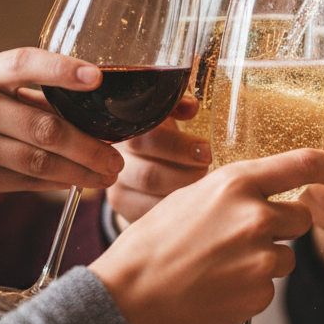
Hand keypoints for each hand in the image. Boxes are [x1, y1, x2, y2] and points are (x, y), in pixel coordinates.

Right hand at [0, 48, 124, 243]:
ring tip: (105, 176)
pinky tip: (74, 184)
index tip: (97, 76)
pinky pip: (22, 182)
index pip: (25, 63)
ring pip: (38, 161)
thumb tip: (91, 109)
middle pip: (44, 128)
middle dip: (89, 147)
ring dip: (79, 172)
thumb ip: (27, 94)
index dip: (62, 69)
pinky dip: (53, 185)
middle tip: (117, 157)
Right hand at [91, 148, 323, 323]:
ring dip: (266, 259)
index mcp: (237, 184)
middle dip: (284, 226)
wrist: (131, 296)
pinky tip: (219, 285)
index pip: (301, 165)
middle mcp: (256, 217)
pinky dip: (252, 286)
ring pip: (287, 255)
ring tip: (222, 264)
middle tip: (248, 235)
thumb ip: (234, 192)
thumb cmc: (153, 244)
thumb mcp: (192, 196)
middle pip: (302, 218)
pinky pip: (270, 286)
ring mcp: (261, 259)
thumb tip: (264, 191)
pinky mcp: (260, 295)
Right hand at [106, 95, 209, 227]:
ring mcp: (115, 188)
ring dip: (184, 196)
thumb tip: (191, 107)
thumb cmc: (161, 132)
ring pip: (150, 201)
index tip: (206, 151)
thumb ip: (177, 106)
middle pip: (149, 175)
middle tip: (210, 172)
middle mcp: (113, 159)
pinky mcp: (124, 210)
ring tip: (207, 188)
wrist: (140, 160)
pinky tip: (195, 206)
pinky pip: (151, 217)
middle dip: (187, 175)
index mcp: (125, 129)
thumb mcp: (166, 115)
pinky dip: (177, 213)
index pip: (146, 139)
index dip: (177, 147)